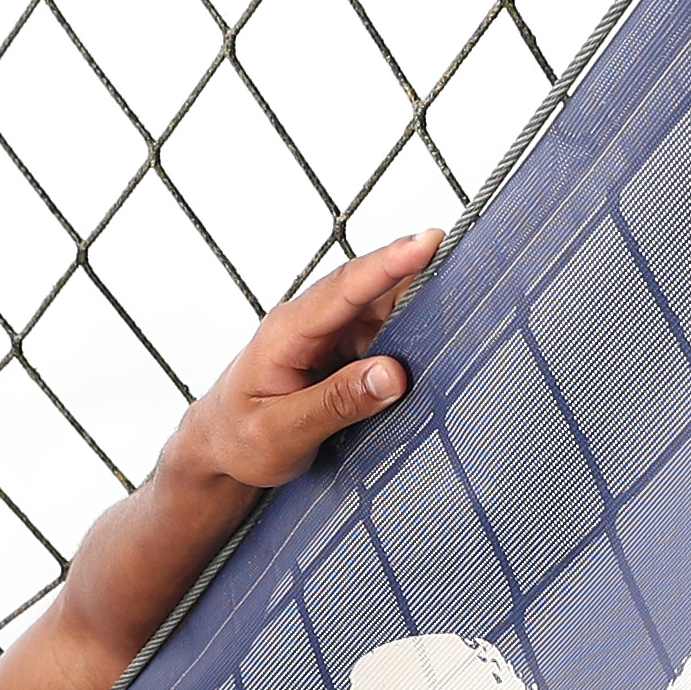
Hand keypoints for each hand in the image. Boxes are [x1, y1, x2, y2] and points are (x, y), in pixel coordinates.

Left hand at [157, 229, 442, 498]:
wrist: (219, 448)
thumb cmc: (240, 438)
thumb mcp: (281, 432)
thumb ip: (336, 403)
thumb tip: (393, 374)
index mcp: (287, 331)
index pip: (344, 288)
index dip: (388, 263)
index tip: (427, 242)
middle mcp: (310, 322)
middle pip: (372, 288)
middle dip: (419, 270)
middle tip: (471, 260)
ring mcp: (329, 334)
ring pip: (383, 310)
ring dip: (422, 306)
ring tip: (468, 297)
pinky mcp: (343, 350)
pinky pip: (384, 334)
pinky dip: (413, 333)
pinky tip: (441, 337)